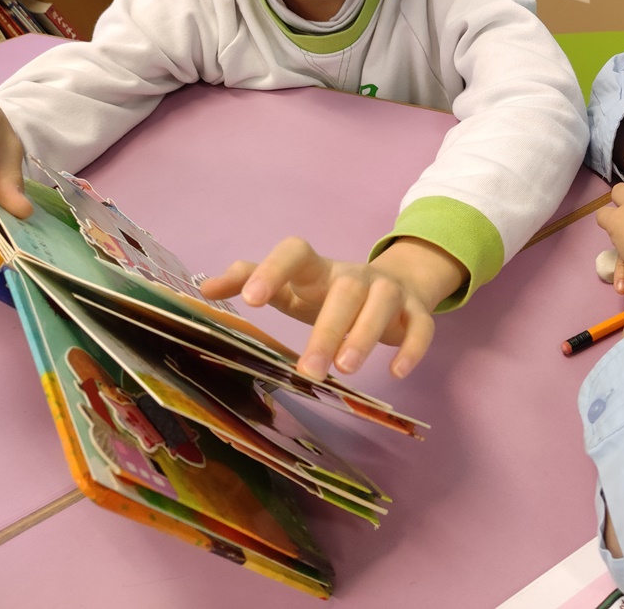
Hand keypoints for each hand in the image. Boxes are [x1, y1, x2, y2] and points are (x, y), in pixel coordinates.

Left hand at [200, 236, 465, 380]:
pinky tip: (396, 372)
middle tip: (308, 370)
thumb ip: (250, 280)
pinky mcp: (416, 311)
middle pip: (344, 290)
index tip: (251, 300)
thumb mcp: (292, 287)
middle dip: (327, 329)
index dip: (274, 270)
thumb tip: (203, 287)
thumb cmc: (330, 293)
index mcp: (319, 269)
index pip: (295, 251)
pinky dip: (411, 347)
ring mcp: (389, 291)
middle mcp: (355, 275)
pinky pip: (421, 325)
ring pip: (381, 304)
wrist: (398, 284)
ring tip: (345, 370)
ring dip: (364, 335)